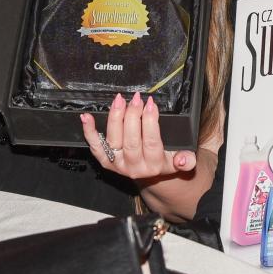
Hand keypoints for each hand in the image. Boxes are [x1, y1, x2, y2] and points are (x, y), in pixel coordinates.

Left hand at [80, 92, 195, 178]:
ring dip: (115, 118)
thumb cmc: (164, 161)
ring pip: (114, 140)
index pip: (151, 142)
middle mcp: (134, 167)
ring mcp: (118, 164)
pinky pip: (95, 146)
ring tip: (119, 100)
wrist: (150, 175)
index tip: (151, 104)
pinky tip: (87, 117)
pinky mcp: (105, 161)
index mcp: (154, 165)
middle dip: (133, 116)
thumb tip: (185, 159)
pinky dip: (89, 131)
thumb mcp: (179, 161)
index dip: (151, 122)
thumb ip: (186, 160)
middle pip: (131, 140)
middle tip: (136, 98)